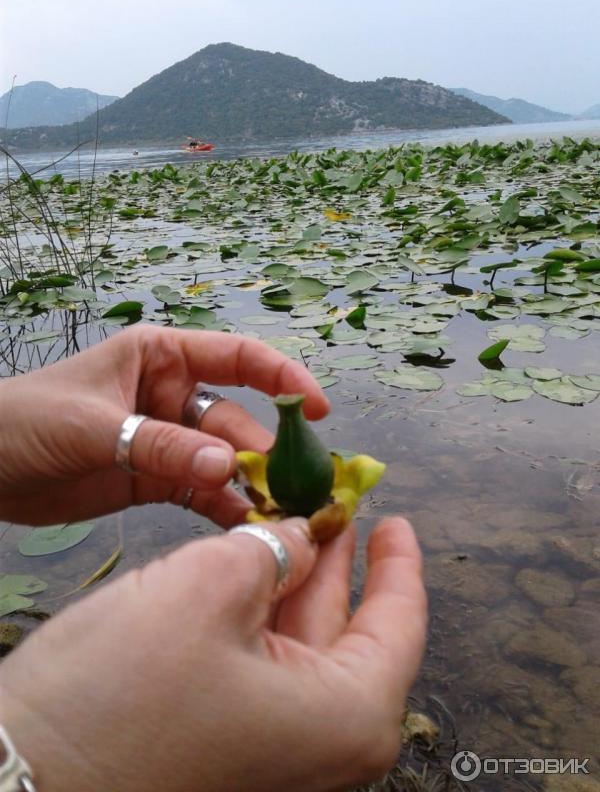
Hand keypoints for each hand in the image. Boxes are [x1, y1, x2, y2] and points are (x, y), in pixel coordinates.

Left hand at [0, 325, 328, 524]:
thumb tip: (229, 466)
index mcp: (163, 357)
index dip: (283, 377)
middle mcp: (174, 395)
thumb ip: (160, 445)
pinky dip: (222, 508)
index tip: (317, 409)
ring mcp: (167, 440)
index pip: (237, 358)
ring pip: (223, 461)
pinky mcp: (155, 479)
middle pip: (236, 420)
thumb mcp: (93, 425)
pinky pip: (201, 492)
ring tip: (279, 517)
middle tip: (296, 490)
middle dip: (266, 453)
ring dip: (249, 486)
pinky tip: (244, 530)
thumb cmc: (25, 421)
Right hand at [0, 516, 425, 791]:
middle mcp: (321, 741)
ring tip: (292, 518)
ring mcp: (272, 746)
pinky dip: (261, 609)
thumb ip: (272, 549)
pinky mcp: (227, 740)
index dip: (398, 563)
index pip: (399, 623)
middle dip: (335, 558)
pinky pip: (263, 663)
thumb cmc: (127, 683)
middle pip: (348, 629)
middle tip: (330, 500)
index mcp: (347, 713)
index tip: (394, 518)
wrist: (24, 775)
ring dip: (295, 577)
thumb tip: (298, 537)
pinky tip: (250, 564)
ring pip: (301, 643)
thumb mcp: (211, 586)